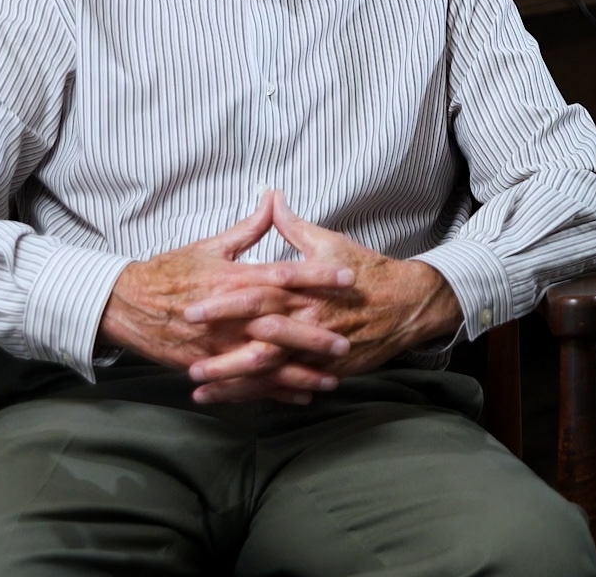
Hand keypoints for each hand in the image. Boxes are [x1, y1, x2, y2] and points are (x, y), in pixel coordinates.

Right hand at [98, 193, 355, 402]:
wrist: (125, 304)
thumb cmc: (169, 272)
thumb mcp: (209, 246)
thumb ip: (248, 227)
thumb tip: (273, 198)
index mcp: (233, 278)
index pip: (283, 274)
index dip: (317, 275)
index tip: (348, 277)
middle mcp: (229, 313)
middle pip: (280, 323)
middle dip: (315, 333)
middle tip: (347, 340)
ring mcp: (218, 343)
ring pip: (266, 361)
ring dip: (299, 372)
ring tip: (331, 380)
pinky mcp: (207, 364)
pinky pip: (245, 382)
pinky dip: (272, 392)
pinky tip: (299, 398)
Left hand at [181, 190, 464, 401]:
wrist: (408, 303)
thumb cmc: (367, 270)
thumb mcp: (329, 243)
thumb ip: (293, 225)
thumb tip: (270, 195)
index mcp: (303, 288)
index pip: (256, 295)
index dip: (223, 304)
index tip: (191, 309)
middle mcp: (308, 321)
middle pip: (259, 340)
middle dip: (223, 353)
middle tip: (188, 362)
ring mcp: (317, 349)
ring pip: (271, 370)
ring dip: (235, 381)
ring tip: (200, 388)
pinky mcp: (328, 369)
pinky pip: (290, 384)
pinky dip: (263, 394)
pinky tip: (234, 400)